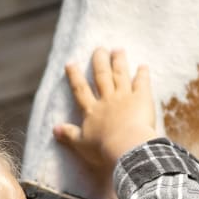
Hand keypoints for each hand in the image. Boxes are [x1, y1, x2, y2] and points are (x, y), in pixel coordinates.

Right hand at [54, 48, 156, 171]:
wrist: (126, 148)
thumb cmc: (103, 149)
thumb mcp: (81, 144)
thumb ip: (69, 134)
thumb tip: (54, 129)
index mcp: (92, 110)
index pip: (81, 90)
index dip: (75, 76)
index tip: (70, 63)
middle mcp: (107, 99)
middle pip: (102, 77)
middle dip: (100, 62)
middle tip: (99, 48)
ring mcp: (124, 97)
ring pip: (120, 75)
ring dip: (119, 62)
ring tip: (118, 50)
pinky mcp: (142, 99)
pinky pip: (142, 83)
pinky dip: (143, 74)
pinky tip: (143, 66)